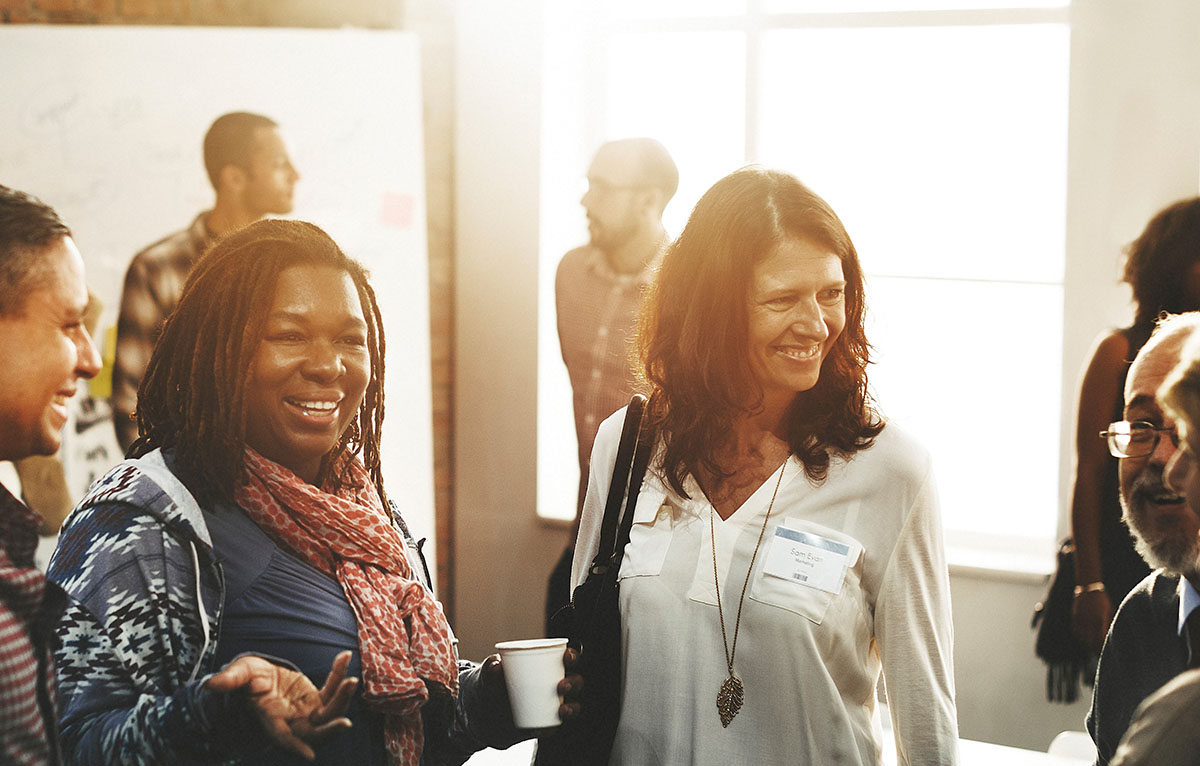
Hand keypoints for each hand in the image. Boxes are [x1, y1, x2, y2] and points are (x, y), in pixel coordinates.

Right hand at [205, 651, 358, 759]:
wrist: (259, 679)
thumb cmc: (245, 681)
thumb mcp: (239, 675)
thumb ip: (230, 680)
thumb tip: (211, 684)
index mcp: (270, 720)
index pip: (282, 738)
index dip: (294, 746)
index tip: (310, 755)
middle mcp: (292, 721)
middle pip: (314, 733)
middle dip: (329, 730)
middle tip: (345, 723)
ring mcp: (307, 712)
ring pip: (329, 713)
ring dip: (341, 699)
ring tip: (350, 680)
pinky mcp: (317, 699)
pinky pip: (332, 690)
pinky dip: (338, 675)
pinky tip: (344, 656)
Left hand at [481, 647, 583, 728]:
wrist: (480, 714)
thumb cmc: (490, 685)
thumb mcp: (488, 675)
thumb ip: (490, 668)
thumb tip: (497, 665)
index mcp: (545, 667)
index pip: (565, 659)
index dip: (572, 656)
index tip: (567, 656)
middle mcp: (553, 686)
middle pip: (574, 682)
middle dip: (574, 682)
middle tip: (562, 685)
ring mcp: (550, 706)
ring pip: (571, 705)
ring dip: (572, 707)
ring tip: (562, 709)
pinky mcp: (544, 725)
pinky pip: (555, 726)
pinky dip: (556, 726)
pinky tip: (553, 726)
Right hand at [1072, 590, 1112, 654]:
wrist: (1088, 587)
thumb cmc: (1103, 600)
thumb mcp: (1110, 611)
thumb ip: (1109, 623)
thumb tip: (1113, 636)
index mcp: (1099, 619)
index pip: (1100, 639)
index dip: (1102, 647)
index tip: (1106, 652)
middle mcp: (1089, 621)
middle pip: (1090, 641)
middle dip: (1095, 649)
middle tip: (1099, 654)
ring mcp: (1080, 619)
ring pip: (1082, 638)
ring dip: (1087, 644)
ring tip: (1092, 649)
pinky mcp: (1074, 617)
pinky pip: (1076, 631)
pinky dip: (1080, 637)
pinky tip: (1084, 640)